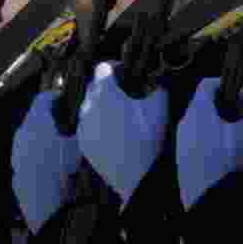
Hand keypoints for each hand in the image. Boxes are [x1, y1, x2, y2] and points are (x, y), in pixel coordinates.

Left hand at [12, 90, 81, 233]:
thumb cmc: (62, 167)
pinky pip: (27, 153)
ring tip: (60, 145)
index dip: (55, 96)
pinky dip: (37, 153)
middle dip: (49, 117)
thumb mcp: (78, 143)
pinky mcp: (16, 167)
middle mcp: (23, 132)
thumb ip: (79, 126)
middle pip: (35, 116)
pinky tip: (51, 163)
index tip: (62, 98)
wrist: (43, 199)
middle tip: (65, 121)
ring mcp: (17, 150)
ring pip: (30, 135)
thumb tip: (84, 116)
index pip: (43, 98)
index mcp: (37, 120)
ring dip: (42, 136)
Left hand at [78, 61, 167, 207]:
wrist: (136, 176)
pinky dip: (98, 124)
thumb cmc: (148, 138)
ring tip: (120, 115)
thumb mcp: (159, 107)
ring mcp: (83, 126)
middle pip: (94, 86)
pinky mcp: (83, 142)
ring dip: (102, 105)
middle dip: (108, 86)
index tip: (126, 73)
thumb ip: (157, 85)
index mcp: (106, 93)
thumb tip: (156, 78)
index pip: (103, 68)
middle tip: (125, 93)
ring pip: (89, 106)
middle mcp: (89, 107)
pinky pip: (88, 125)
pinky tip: (114, 132)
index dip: (116, 67)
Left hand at [177, 76, 242, 210]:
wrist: (206, 198)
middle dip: (220, 105)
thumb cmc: (226, 158)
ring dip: (212, 123)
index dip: (223, 83)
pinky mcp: (178, 157)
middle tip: (237, 113)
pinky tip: (219, 152)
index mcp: (198, 110)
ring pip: (196, 123)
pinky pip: (192, 139)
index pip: (206, 84)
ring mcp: (179, 140)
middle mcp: (184, 121)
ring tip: (230, 134)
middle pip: (200, 103)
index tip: (237, 90)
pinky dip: (206, 139)